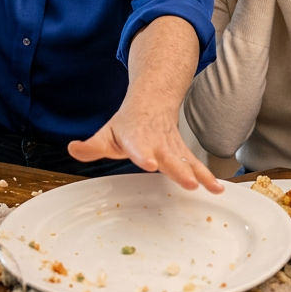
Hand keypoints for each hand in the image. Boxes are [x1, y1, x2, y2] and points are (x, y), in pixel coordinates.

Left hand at [68, 103, 223, 193]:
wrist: (152, 102)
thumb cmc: (127, 123)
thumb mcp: (106, 133)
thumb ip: (92, 146)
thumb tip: (73, 149)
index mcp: (136, 137)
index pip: (139, 147)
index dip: (144, 155)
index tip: (149, 163)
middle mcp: (157, 142)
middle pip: (168, 157)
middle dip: (177, 169)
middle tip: (187, 182)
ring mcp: (172, 147)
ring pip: (186, 160)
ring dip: (197, 173)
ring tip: (207, 187)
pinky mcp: (182, 152)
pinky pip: (196, 165)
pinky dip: (207, 176)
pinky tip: (217, 189)